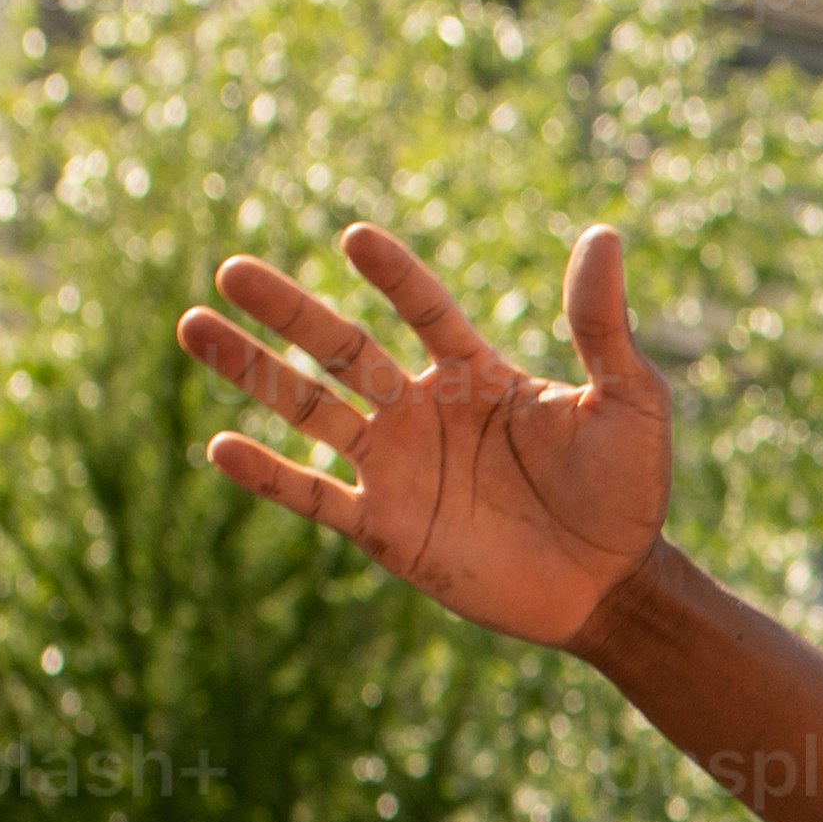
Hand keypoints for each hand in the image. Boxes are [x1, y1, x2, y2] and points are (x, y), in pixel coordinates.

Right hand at [181, 221, 675, 652]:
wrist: (614, 588)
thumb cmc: (628, 492)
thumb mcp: (630, 402)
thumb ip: (602, 326)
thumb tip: (604, 233)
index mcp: (476, 372)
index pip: (422, 307)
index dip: (393, 276)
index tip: (355, 239)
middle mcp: (423, 411)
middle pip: (341, 349)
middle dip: (286, 311)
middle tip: (230, 268)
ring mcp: (399, 469)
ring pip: (309, 410)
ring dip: (252, 372)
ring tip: (193, 326)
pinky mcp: (388, 529)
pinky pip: (315, 497)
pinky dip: (269, 476)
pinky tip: (219, 445)